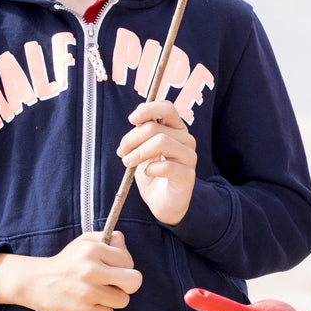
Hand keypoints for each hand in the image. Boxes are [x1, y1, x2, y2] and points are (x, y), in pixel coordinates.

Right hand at [0, 231, 142, 310]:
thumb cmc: (68, 261)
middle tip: (117, 283)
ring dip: (114, 297)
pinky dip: (101, 309)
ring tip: (99, 291)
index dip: (123, 265)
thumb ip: (109, 238)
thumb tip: (123, 245)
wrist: (37, 283)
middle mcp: (90, 272)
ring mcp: (86, 294)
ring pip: (123, 300)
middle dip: (129, 283)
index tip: (112, 266)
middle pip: (134, 282)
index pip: (128, 261)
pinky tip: (89, 301)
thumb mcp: (85, 241)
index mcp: (92, 251)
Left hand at [118, 100, 196, 224]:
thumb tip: (135, 119)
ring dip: (139, 152)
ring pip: (161, 142)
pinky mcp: (188, 175)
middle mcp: (186, 140)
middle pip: (155, 128)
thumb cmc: (153, 173)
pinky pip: (167, 166)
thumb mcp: (144, 149)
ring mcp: (189, 157)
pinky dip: (151, 169)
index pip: (167, 108)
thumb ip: (142, 133)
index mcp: (176, 129)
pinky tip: (147, 173)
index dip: (148, 109)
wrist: (163, 202)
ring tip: (128, 162)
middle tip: (122, 152)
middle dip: (132, 139)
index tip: (131, 119)